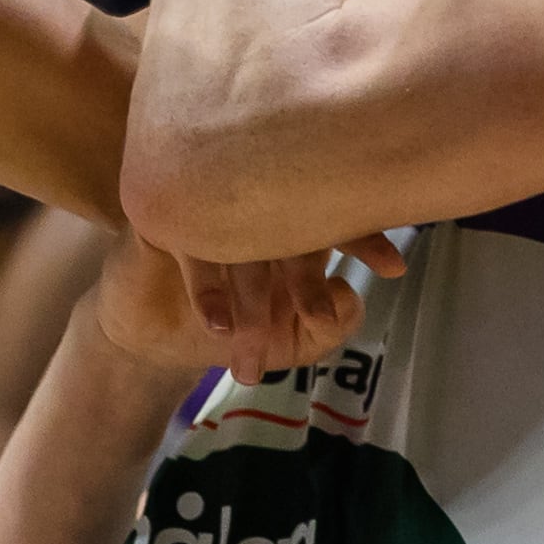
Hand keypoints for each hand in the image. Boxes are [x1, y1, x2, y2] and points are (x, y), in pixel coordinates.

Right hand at [90, 229, 397, 382]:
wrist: (149, 339)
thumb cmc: (226, 326)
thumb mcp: (289, 338)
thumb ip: (329, 326)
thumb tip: (351, 296)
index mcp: (286, 212)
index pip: (333, 207)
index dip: (364, 235)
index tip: (393, 265)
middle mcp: (246, 200)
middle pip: (289, 216)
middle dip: (307, 276)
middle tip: (317, 319)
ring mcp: (202, 205)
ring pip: (240, 238)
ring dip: (253, 294)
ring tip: (257, 343)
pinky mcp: (157, 220)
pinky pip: (187, 243)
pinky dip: (206, 288)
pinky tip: (219, 325)